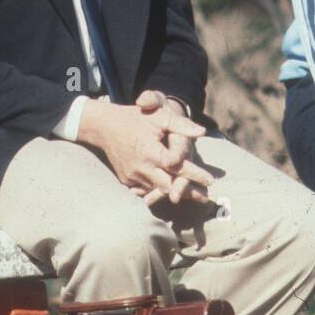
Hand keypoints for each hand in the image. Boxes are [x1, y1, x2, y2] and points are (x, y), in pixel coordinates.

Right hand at [76, 93, 212, 205]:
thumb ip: (181, 125)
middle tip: (206, 197)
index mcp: (151, 152)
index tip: (211, 180)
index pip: (178, 167)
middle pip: (169, 185)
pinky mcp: (126, 181)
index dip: (195, 174)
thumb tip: (201, 132)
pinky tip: (172, 194)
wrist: (104, 126)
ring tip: (194, 197)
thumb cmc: (135, 118)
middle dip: (188, 191)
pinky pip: (145, 190)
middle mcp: (141, 168)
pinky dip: (158, 192)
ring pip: (158, 190)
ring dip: (175, 193)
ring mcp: (132, 177)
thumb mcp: (159, 117)